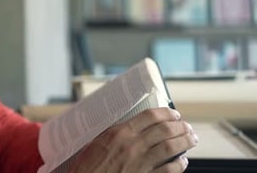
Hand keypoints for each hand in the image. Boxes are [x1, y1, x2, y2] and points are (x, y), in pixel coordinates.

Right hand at [69, 108, 197, 172]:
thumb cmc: (87, 166)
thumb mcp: (97, 142)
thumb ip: (116, 134)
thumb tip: (132, 127)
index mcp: (119, 132)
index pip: (150, 116)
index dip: (166, 113)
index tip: (174, 114)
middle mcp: (132, 145)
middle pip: (164, 130)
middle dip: (180, 126)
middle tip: (186, 126)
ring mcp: (140, 162)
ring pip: (171, 147)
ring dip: (185, 141)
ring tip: (192, 138)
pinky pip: (168, 170)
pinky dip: (179, 164)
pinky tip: (182, 161)